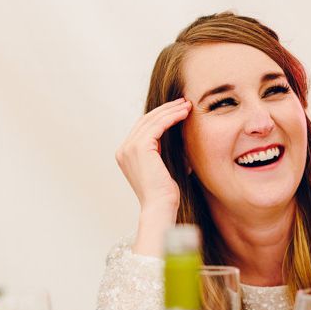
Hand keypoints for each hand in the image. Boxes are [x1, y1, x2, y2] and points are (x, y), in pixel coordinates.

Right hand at [116, 97, 191, 216]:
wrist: (160, 207)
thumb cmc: (164, 193)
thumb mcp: (161, 167)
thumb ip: (162, 151)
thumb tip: (178, 136)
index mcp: (125, 154)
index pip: (142, 128)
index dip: (160, 116)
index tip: (177, 110)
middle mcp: (123, 149)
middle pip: (145, 120)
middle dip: (165, 109)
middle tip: (183, 102)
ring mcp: (129, 148)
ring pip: (151, 120)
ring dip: (170, 110)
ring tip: (187, 105)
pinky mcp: (139, 147)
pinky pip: (157, 126)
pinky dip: (171, 117)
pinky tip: (184, 113)